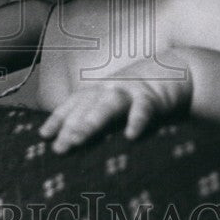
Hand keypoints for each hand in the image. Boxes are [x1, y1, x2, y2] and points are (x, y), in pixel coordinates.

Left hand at [38, 54, 192, 153]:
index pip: (74, 104)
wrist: (176, 71)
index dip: (58, 118)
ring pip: (108, 105)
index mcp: (99, 91)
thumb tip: (75, 139)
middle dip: (71, 126)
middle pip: (86, 107)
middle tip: (59, 147)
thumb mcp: (116, 101)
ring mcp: (130, 91)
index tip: (43, 135)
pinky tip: (131, 136)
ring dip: (93, 120)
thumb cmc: (141, 93)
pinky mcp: (153, 96)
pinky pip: (144, 108)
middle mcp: (110, 89)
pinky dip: (137, 120)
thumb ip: (99, 115)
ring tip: (79, 138)